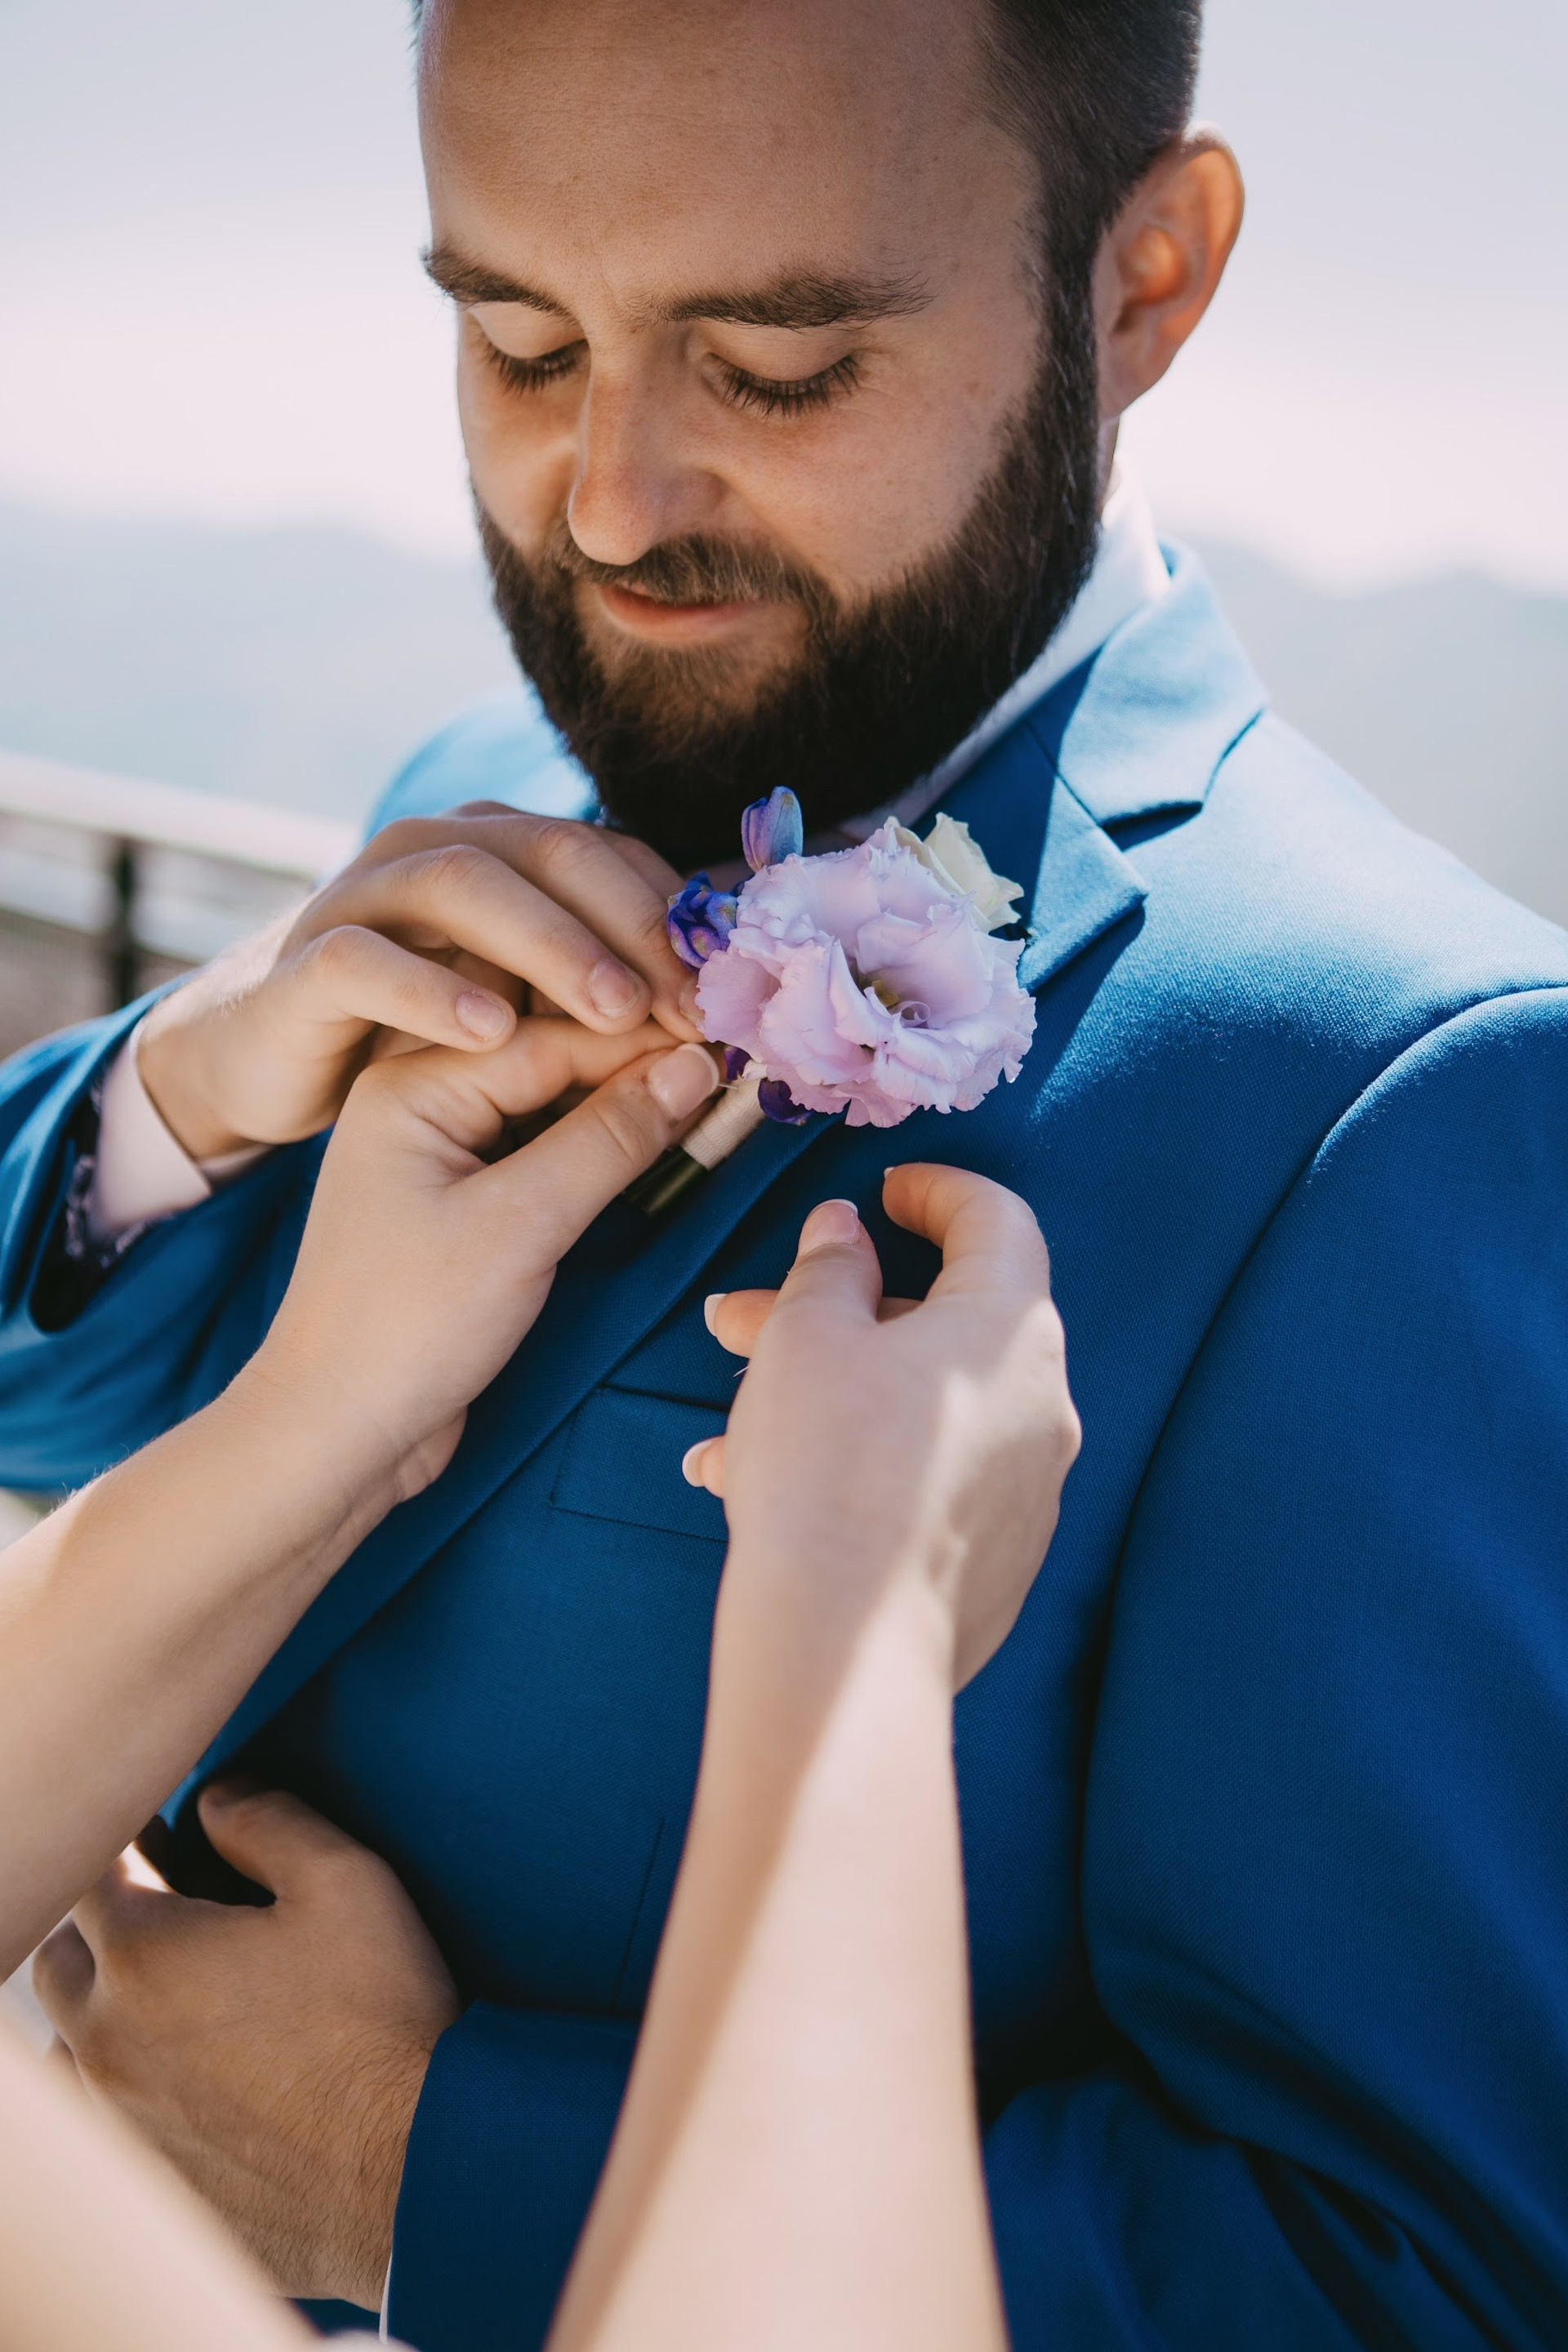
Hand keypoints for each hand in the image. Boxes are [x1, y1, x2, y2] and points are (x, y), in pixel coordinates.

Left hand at [33, 1784, 459, 2310]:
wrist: (411, 2169)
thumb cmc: (383, 2018)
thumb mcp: (346, 1880)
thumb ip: (265, 1819)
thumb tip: (214, 1798)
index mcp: (144, 1956)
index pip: (94, 1874)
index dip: (131, 1842)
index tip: (170, 1837)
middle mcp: (105, 2041)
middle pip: (59, 1959)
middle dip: (103, 1924)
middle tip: (169, 1910)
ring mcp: (116, 2122)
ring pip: (66, 2049)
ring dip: (101, 2010)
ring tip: (171, 2000)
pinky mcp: (144, 2184)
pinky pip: (97, 2124)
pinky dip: (121, 2087)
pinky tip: (184, 2081)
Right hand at [137, 804, 697, 1160]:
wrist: (277, 1059)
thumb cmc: (427, 1032)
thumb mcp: (529, 1005)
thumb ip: (606, 990)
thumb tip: (722, 1007)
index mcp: (503, 850)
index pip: (609, 853)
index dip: (677, 916)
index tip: (733, 988)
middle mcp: (437, 850)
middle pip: (549, 852)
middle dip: (630, 925)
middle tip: (689, 1002)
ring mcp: (364, 896)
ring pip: (462, 884)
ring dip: (549, 944)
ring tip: (613, 1011)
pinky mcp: (307, 963)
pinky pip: (365, 958)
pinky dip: (431, 990)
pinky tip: (491, 1033)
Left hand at [246, 1016, 721, 1502]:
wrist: (336, 1432)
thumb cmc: (407, 1328)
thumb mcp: (522, 1225)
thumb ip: (611, 1138)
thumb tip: (696, 1067)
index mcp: (412, 1082)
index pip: (554, 1036)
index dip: (648, 1040)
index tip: (735, 1043)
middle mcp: (421, 1098)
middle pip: (554, 1058)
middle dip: (641, 1065)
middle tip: (738, 1069)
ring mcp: (440, 1150)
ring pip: (555, 1103)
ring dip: (628, 1107)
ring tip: (715, 1106)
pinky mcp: (461, 1199)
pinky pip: (543, 1150)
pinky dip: (602, 1150)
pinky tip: (662, 1151)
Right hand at [688, 1167, 1079, 1686]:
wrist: (847, 1649)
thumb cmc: (827, 1470)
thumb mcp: (808, 1340)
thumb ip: (830, 1270)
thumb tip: (846, 1234)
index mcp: (1012, 1329)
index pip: (999, 1221)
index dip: (937, 1191)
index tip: (885, 1193)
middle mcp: (1039, 1403)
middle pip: (939, 1324)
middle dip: (833, 1314)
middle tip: (742, 1318)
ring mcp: (1025, 1487)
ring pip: (919, 1408)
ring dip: (826, 1397)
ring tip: (727, 1425)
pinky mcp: (998, 1557)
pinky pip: (925, 1480)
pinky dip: (856, 1464)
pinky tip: (758, 1487)